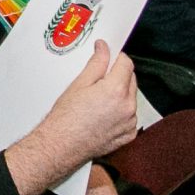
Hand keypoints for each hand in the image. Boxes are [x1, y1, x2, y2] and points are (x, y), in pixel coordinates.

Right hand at [33, 45, 140, 164]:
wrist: (62, 145)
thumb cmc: (66, 118)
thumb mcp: (80, 83)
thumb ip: (97, 63)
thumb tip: (103, 48)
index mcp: (116, 90)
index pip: (127, 64)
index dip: (117, 58)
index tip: (110, 58)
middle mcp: (127, 107)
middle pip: (131, 80)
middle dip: (119, 76)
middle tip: (100, 81)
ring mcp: (129, 123)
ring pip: (131, 99)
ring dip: (121, 95)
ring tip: (99, 102)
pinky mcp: (128, 135)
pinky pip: (130, 117)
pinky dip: (121, 113)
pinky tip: (104, 115)